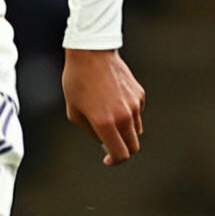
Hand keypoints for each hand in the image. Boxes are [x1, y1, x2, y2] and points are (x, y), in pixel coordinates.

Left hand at [62, 47, 144, 165]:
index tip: (108, 159)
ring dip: (125, 132)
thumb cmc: (77, 81)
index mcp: (105, 123)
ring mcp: (135, 105)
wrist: (91, 54)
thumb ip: (90, 131)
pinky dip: (128, 116)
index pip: (120, 153)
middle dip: (122, 150)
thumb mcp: (74, 111)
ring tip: (107, 120)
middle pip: (134, 146)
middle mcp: (124, 116)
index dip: (115, 160)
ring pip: (136, 130)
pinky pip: (137, 113)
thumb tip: (103, 141)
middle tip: (109, 146)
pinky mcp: (140, 94)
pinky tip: (113, 102)